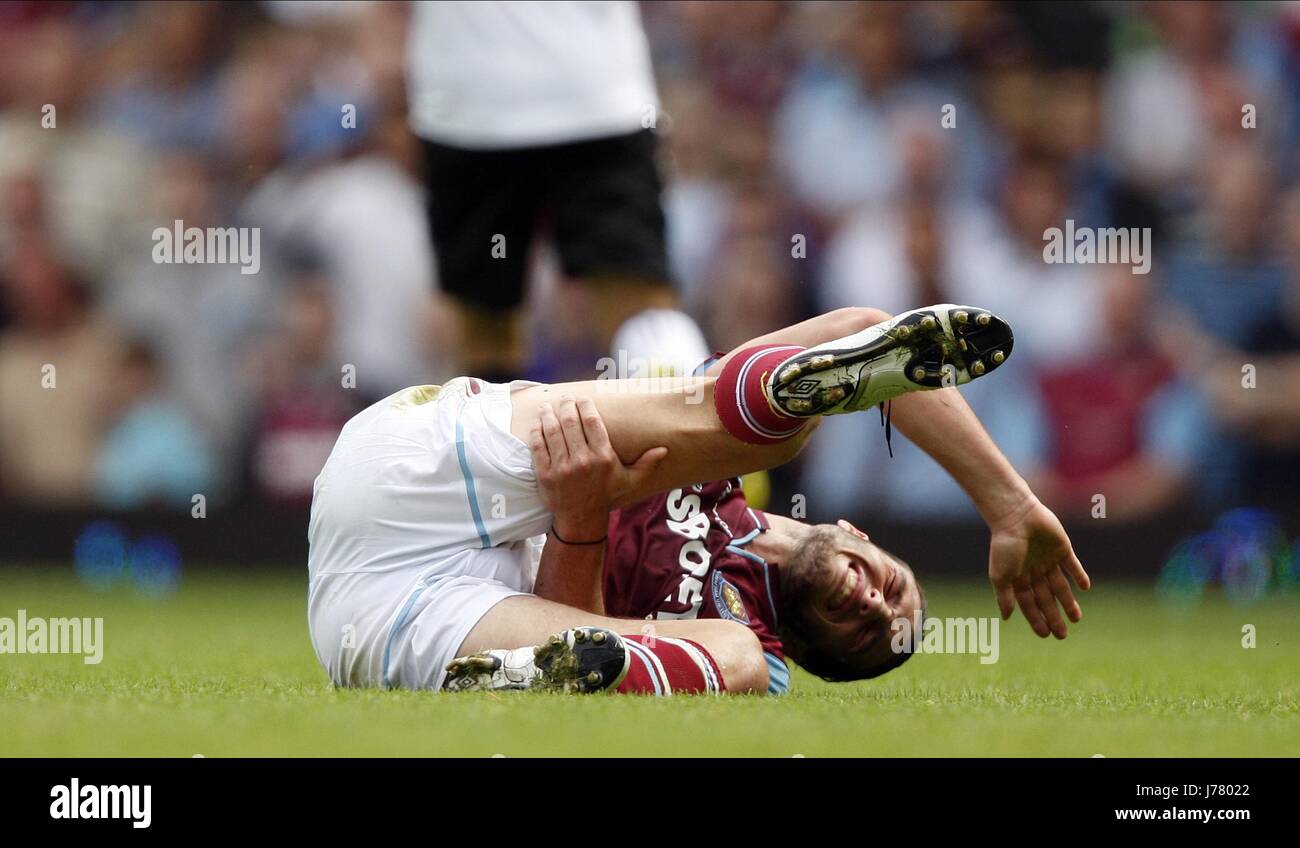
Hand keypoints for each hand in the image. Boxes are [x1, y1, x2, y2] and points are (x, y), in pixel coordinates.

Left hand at [530, 396, 667, 539]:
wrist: (581, 520)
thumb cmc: (605, 496)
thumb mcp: (630, 481)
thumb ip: (646, 464)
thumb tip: (664, 449)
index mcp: (603, 457)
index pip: (592, 421)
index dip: (586, 406)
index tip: (582, 399)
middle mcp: (582, 460)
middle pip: (571, 422)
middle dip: (567, 406)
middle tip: (565, 399)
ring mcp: (561, 467)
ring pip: (553, 431)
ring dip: (549, 414)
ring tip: (547, 406)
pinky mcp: (545, 474)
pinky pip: (538, 446)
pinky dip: (536, 432)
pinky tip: (538, 423)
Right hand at [987, 496, 1089, 637]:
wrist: (1016, 517)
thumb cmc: (1004, 546)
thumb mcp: (1000, 576)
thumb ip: (1004, 597)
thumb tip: (1006, 618)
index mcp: (1018, 578)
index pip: (1029, 603)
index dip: (1037, 619)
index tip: (1046, 634)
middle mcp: (1034, 571)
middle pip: (1046, 598)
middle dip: (1054, 616)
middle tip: (1063, 634)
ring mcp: (1048, 560)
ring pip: (1060, 585)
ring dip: (1068, 601)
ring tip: (1076, 618)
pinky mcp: (1062, 548)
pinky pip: (1072, 565)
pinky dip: (1079, 576)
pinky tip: (1084, 588)